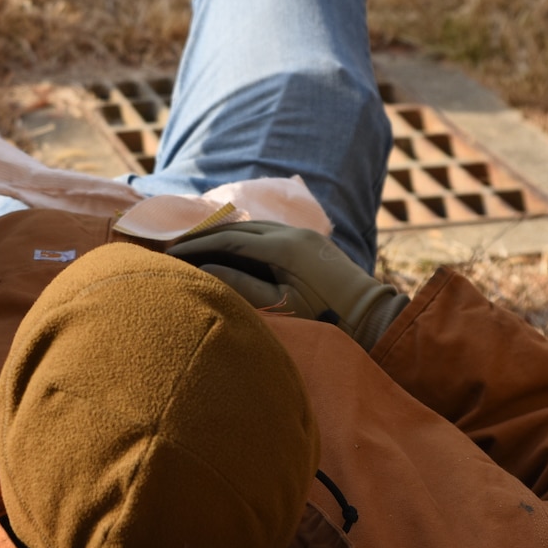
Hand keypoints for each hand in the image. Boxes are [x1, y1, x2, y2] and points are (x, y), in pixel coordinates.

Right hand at [167, 221, 407, 349]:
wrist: (375, 319)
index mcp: (284, 247)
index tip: (172, 254)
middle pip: (238, 228)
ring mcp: (304, 235)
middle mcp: (292, 233)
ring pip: (253, 227)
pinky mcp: (310, 243)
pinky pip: (268, 233)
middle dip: (205, 236)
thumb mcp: (281, 307)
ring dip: (223, 235)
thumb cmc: (327, 320)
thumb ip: (241, 285)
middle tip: (176, 247)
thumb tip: (205, 268)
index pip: (229, 240)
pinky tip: (229, 249)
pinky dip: (243, 239)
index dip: (197, 245)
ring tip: (197, 247)